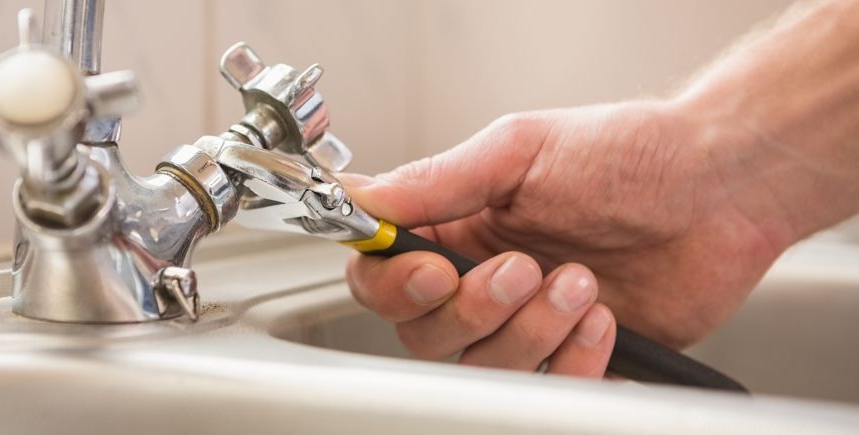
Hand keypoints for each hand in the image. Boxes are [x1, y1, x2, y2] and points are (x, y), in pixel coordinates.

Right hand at [342, 100, 790, 376]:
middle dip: (474, 309)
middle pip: (425, 333)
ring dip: (531, 330)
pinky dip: (575, 361)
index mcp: (458, 227)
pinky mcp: (576, 358)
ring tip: (580, 282)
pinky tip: (603, 319)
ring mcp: (529, 324)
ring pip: (483, 366)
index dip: (394, 285)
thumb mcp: (521, 150)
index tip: (432, 272)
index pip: (384, 276)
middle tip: (524, 268)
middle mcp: (484, 281)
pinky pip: (548, 389)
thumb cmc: (630, 155)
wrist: (720, 188)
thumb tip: (364, 197)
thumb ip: (437, 181)